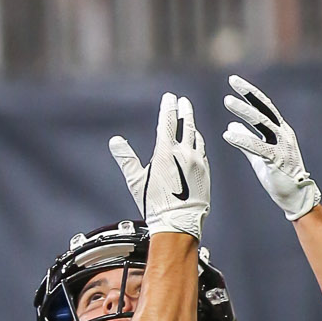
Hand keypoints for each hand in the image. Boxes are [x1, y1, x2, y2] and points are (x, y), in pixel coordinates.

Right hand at [109, 90, 209, 238]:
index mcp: (166, 153)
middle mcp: (184, 154)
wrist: (179, 223)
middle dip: (184, 111)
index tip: (170, 97)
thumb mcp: (136, 181)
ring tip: (189, 119)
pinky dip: (198, 143)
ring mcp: (197, 162)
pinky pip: (202, 151)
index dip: (169, 108)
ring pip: (196, 138)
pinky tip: (196, 142)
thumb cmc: (154, 204)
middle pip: (186, 125)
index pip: (168, 122)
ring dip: (192, 126)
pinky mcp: (206, 172)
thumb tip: (115, 141)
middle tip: (183, 101)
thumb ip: (126, 158)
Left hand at [222, 74, 319, 220]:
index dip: (250, 93)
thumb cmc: (278, 176)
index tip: (234, 81)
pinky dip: (243, 139)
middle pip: (264, 109)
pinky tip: (228, 134)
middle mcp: (283, 134)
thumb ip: (246, 139)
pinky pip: (259, 147)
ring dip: (245, 111)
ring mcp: (283, 146)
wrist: (295, 197)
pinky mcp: (278, 160)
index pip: (265, 106)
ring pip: (262, 123)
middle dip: (248, 94)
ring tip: (228, 101)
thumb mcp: (259, 155)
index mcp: (280, 131)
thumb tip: (231, 124)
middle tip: (232, 81)